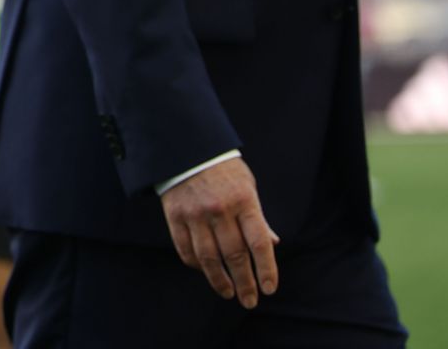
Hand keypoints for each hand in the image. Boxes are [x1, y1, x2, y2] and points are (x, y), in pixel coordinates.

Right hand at [160, 157, 278, 307]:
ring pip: (209, 258)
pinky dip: (196, 265)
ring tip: (228, 293)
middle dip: (244, 282)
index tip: (269, 289)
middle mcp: (220, 209)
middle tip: (249, 300)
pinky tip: (205, 271)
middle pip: (234, 255)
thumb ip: (258, 217)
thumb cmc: (223, 170)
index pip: (258, 243)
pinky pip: (186, 249)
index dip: (265, 269)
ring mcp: (195, 214)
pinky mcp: (175, 216)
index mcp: (243, 201)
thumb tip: (272, 244)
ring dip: (220, 280)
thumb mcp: (247, 186)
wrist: (186, 148)